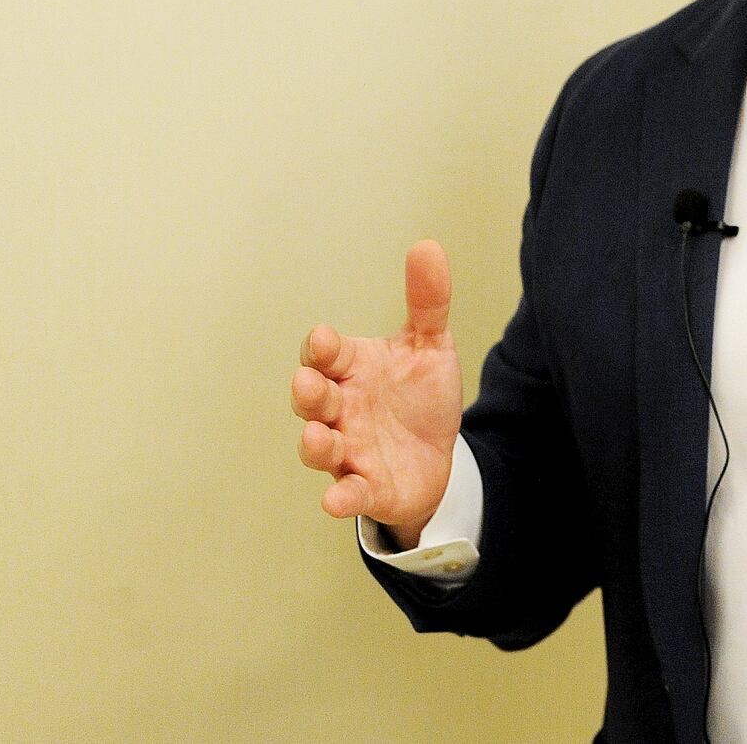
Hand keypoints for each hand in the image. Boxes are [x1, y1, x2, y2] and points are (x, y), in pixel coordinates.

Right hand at [292, 239, 463, 548]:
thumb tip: (428, 246)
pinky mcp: (366, 487)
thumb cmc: (420, 395)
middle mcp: (342, 408)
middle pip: (314, 399)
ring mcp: (349, 449)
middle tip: (309, 384)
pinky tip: (336, 499)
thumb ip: (427, 301)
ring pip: (320, 447)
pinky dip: (341, 497)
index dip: (322, 348)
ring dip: (314, 444)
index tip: (326, 340)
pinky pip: (348, 493)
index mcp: (352, 368)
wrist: (438, 452)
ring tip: (315, 437)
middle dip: (308, 393)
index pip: (326, 354)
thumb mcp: (430, 345)